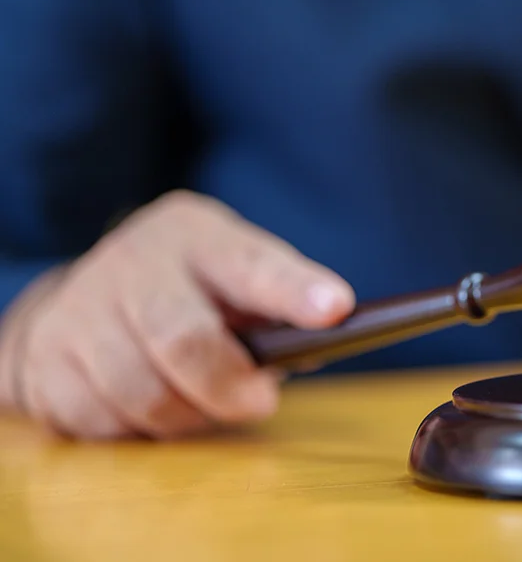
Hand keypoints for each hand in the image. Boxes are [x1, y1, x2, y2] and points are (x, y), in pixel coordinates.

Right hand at [0, 190, 354, 439]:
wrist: (88, 295)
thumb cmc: (192, 291)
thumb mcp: (235, 276)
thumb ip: (275, 306)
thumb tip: (318, 345)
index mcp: (196, 236)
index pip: (251, 262)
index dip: (293, 289)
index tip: (337, 309)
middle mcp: (133, 262)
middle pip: (182, 338)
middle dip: (227, 386)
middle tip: (261, 403)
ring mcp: (81, 308)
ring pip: (138, 390)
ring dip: (184, 415)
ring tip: (202, 403)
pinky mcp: (44, 357)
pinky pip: (97, 417)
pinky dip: (134, 428)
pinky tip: (147, 405)